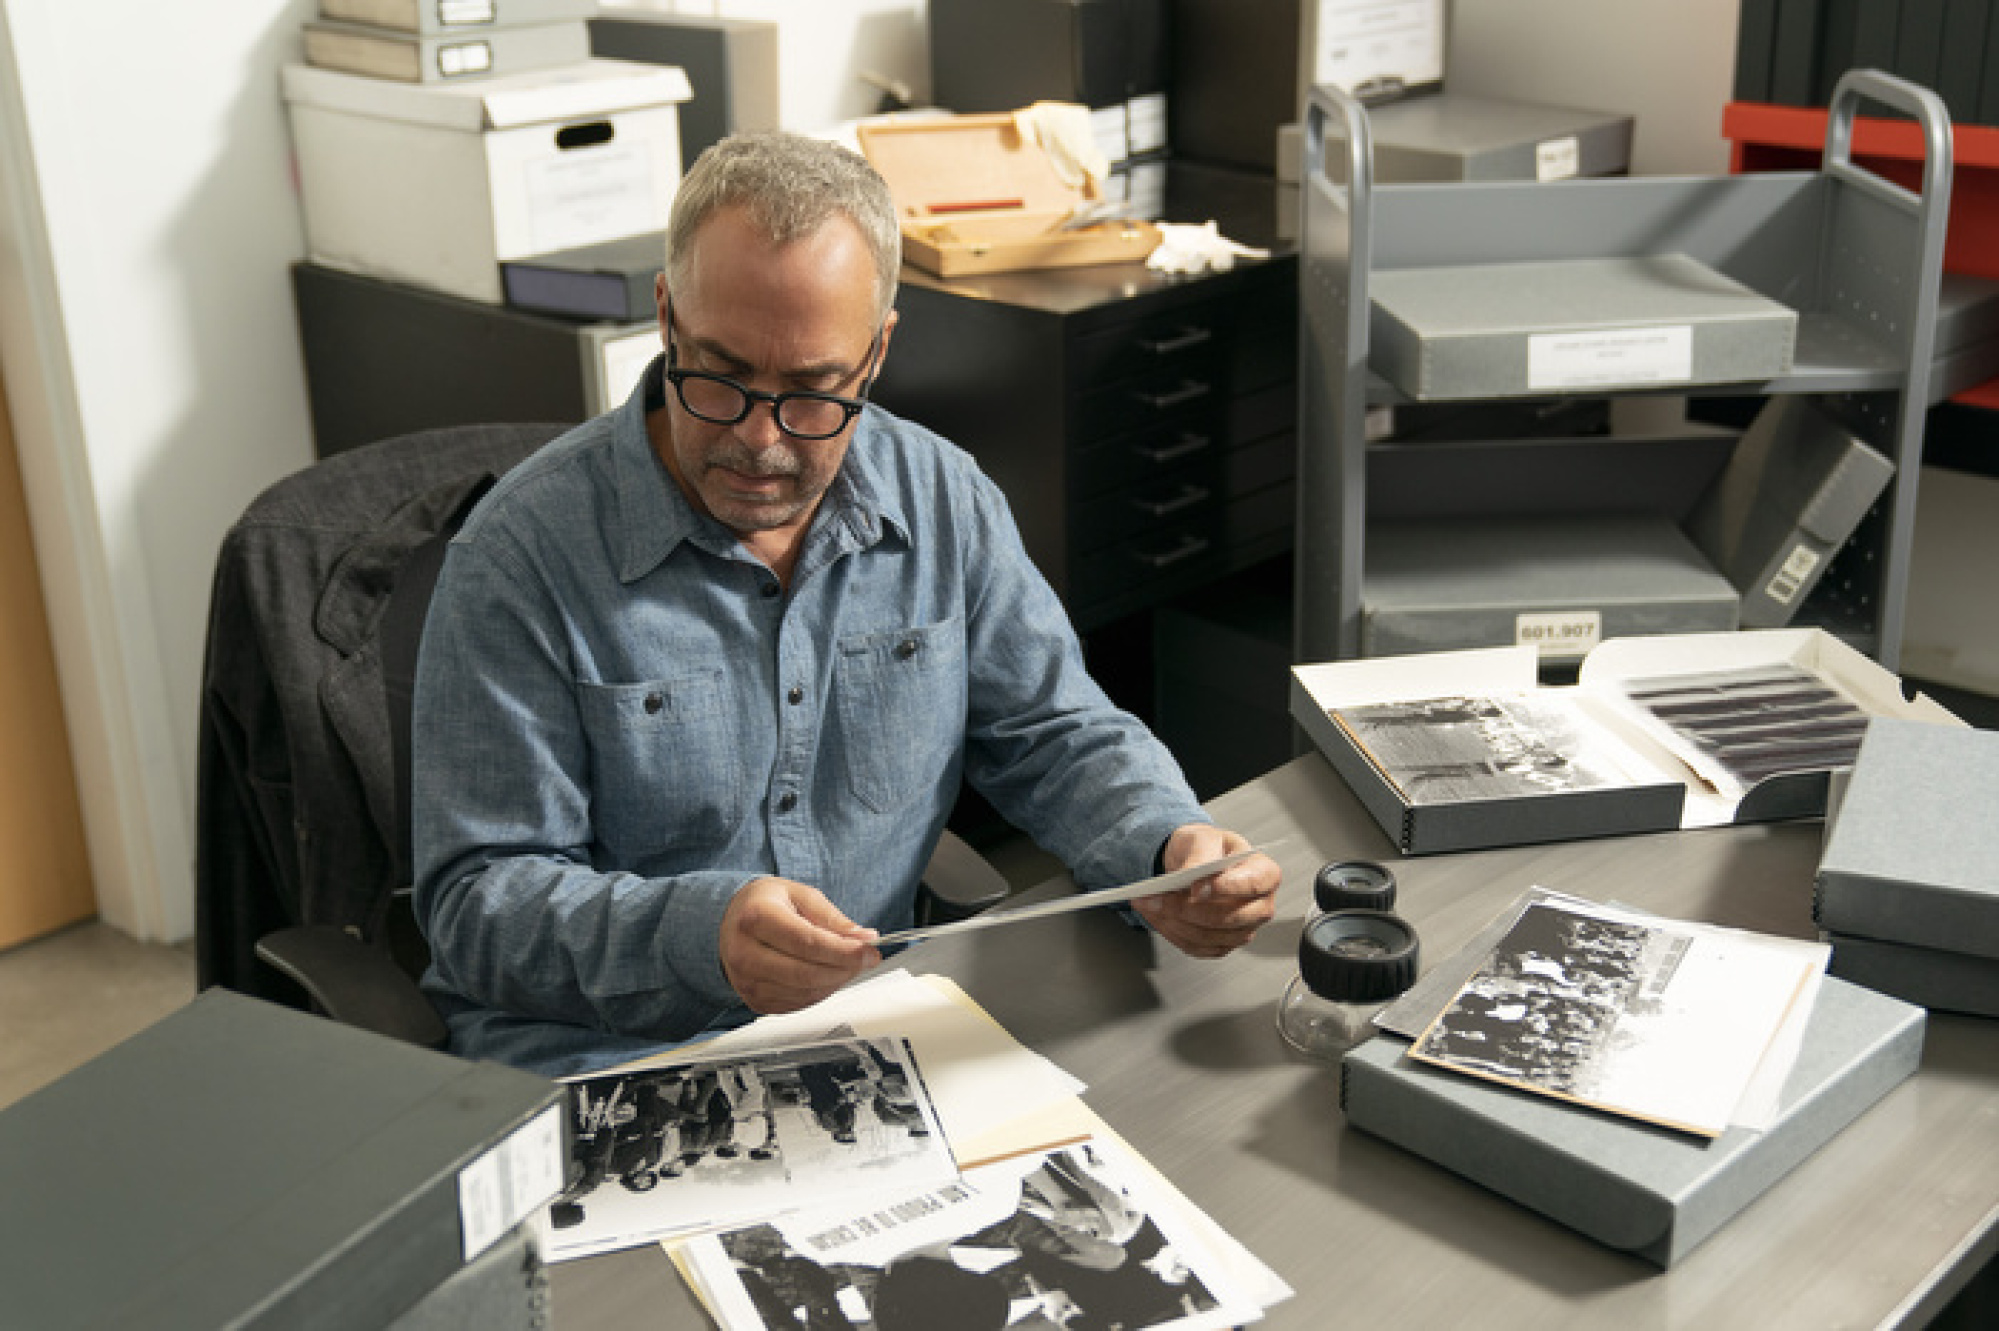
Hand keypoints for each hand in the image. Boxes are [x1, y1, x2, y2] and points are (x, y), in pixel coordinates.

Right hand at [719, 877, 880, 1014]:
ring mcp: (747, 981)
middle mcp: (745, 953)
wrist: (730, 922)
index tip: (869, 949)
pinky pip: (799, 1004)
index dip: (843, 950)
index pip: (806, 942)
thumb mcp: (800, 895)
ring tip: (847, 963)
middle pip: (806, 972)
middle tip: (866, 958)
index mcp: (756, 918)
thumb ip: (833, 918)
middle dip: (845, 968)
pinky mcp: (755, 1001)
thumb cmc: (765, 905)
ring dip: (836, 981)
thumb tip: (863, 938)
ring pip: (805, 992)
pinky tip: (827, 974)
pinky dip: (821, 991)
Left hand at [1131, 824, 1279, 958]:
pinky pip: (1196, 947)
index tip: (1197, 887)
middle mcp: (1259, 906)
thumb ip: (1202, 856)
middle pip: (1228, 918)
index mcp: (1265, 874)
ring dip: (1174, 921)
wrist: (1194, 862)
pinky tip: (1157, 915)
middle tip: (1158, 896)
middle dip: (1188, 908)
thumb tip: (1197, 880)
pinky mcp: (1223, 944)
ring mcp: (1243, 929)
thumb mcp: (1203, 839)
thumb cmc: (1206, 848)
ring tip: (1150, 903)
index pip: (1254, 885)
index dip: (1227, 888)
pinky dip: (1171, 932)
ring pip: (1208, 936)